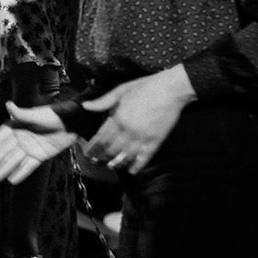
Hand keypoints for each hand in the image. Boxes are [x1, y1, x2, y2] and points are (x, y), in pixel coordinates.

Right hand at [0, 103, 76, 183]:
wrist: (73, 123)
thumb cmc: (54, 115)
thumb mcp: (37, 114)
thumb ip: (22, 113)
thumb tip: (8, 105)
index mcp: (18, 125)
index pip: (1, 137)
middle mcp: (22, 137)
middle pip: (6, 151)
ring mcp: (30, 147)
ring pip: (15, 160)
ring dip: (5, 169)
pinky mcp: (40, 155)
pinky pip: (28, 166)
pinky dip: (21, 173)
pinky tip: (12, 180)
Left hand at [79, 65, 195, 173]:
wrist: (171, 89)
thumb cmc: (146, 87)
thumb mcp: (121, 90)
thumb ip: (103, 101)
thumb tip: (86, 106)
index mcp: (118, 118)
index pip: (100, 139)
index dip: (92, 148)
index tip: (88, 152)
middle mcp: (128, 131)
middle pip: (110, 150)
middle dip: (101, 157)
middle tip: (96, 161)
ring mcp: (142, 138)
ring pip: (125, 157)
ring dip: (116, 164)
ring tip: (110, 166)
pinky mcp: (155, 142)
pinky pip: (144, 159)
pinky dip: (136, 166)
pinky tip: (131, 170)